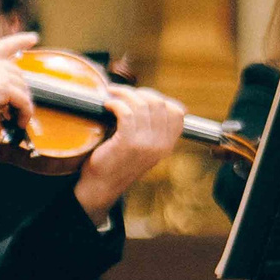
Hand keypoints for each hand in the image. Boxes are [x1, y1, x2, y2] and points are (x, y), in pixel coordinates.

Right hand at [0, 33, 36, 132]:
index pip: (6, 45)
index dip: (21, 40)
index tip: (33, 37)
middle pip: (18, 76)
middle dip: (20, 93)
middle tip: (16, 109)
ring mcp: (0, 74)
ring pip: (23, 90)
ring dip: (22, 107)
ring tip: (16, 120)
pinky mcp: (4, 88)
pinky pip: (24, 103)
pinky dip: (25, 114)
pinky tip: (18, 122)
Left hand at [75, 85, 190, 218]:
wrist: (102, 187)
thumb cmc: (117, 163)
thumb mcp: (143, 148)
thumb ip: (151, 129)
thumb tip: (149, 99)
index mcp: (167, 146)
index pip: (178, 113)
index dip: (160, 99)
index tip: (142, 96)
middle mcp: (160, 145)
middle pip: (159, 104)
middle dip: (140, 93)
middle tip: (123, 93)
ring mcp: (145, 144)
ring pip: (142, 105)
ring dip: (125, 94)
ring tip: (112, 94)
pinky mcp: (127, 143)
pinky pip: (126, 112)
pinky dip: (116, 103)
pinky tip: (108, 105)